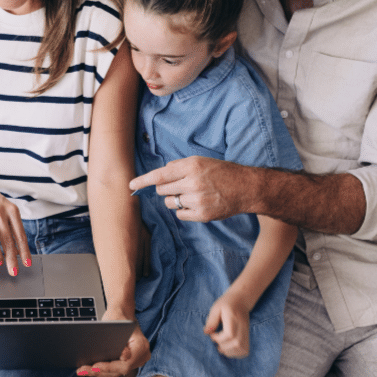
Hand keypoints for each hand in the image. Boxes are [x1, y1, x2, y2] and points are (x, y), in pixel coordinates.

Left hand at [76, 308, 149, 376]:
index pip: (125, 364)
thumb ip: (120, 339)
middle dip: (99, 371)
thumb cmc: (118, 315)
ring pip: (114, 372)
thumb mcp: (117, 323)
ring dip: (97, 374)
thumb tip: (124, 357)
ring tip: (82, 373)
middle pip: (118, 370)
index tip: (95, 367)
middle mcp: (140, 357)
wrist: (121, 312)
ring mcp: (134, 361)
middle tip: (82, 370)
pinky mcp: (126, 362)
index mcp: (141, 347)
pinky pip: (114, 372)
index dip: (109, 367)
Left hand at [129, 156, 252, 221]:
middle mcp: (193, 183)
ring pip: (170, 203)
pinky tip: (197, 204)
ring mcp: (198, 200)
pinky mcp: (202, 215)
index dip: (143, 181)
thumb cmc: (222, 172)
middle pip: (162, 190)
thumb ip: (179, 166)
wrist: (246, 188)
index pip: (160, 175)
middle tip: (180, 186)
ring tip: (191, 194)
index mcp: (191, 166)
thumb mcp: (201, 161)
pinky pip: (180, 214)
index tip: (131, 185)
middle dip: (165, 188)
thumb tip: (160, 174)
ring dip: (174, 199)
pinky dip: (184, 210)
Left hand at [203, 292, 250, 358]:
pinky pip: (244, 351)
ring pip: (241, 349)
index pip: (229, 335)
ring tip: (220, 347)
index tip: (212, 334)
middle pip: (236, 344)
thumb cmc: (227, 303)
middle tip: (216, 340)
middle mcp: (242, 327)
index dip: (218, 338)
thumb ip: (211, 320)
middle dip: (223, 346)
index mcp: (234, 318)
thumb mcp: (216, 308)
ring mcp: (247, 333)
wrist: (241, 300)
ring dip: (229, 352)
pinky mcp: (248, 337)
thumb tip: (206, 333)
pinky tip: (228, 348)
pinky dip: (236, 353)